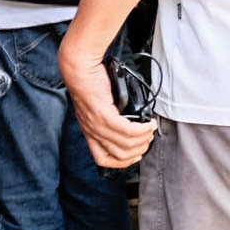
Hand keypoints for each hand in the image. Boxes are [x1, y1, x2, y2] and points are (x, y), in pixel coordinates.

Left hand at [61, 38, 153, 167]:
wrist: (79, 67)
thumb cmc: (89, 83)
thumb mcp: (96, 107)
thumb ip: (109, 120)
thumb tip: (130, 127)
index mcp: (89, 132)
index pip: (103, 159)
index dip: (122, 162)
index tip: (135, 154)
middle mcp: (92, 131)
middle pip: (120, 155)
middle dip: (140, 150)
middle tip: (148, 139)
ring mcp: (97, 124)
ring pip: (126, 144)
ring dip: (144, 140)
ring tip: (150, 130)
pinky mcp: (103, 114)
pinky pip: (127, 130)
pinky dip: (142, 130)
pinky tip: (149, 124)